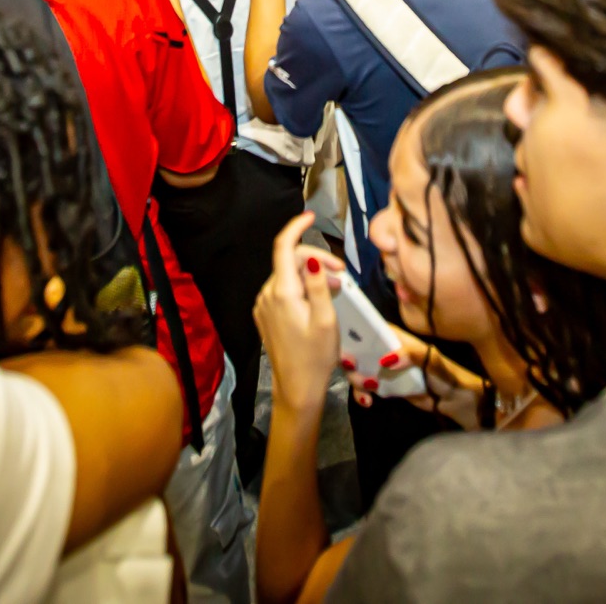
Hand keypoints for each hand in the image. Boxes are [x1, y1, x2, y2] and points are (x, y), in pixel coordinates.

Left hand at [255, 213, 343, 418]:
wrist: (297, 389)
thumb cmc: (315, 358)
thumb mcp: (326, 319)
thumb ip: (318, 284)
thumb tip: (312, 258)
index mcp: (282, 293)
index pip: (284, 247)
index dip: (296, 227)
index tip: (310, 216)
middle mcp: (267, 296)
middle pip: (290, 261)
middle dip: (316, 260)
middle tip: (341, 274)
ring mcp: (264, 306)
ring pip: (288, 276)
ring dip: (310, 275)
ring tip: (333, 290)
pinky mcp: (266, 316)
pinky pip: (283, 291)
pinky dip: (301, 288)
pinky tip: (318, 302)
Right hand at [347, 327, 488, 428]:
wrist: (454, 400)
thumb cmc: (445, 374)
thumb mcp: (430, 360)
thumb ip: (410, 355)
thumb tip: (385, 360)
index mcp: (398, 339)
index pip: (372, 329)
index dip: (355, 332)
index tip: (345, 341)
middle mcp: (389, 351)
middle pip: (361, 350)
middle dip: (352, 359)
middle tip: (351, 368)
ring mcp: (386, 370)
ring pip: (361, 370)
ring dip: (357, 379)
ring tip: (366, 389)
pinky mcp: (387, 387)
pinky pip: (367, 388)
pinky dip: (363, 394)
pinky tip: (368, 401)